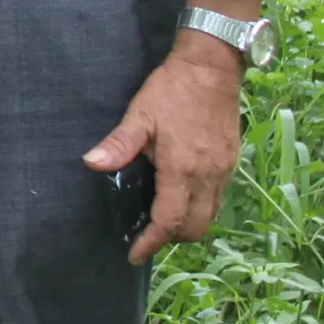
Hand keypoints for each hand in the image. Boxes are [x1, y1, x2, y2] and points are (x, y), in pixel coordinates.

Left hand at [85, 37, 245, 264]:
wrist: (213, 69)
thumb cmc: (172, 90)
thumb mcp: (139, 114)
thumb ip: (119, 144)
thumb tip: (91, 164)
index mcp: (182, 169)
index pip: (169, 221)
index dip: (151, 242)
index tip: (135, 254)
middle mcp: (208, 177)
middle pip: (194, 229)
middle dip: (170, 239)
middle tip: (146, 235)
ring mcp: (224, 172)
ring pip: (210, 218)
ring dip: (187, 226)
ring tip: (162, 221)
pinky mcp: (232, 164)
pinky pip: (219, 201)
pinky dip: (201, 210)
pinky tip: (183, 199)